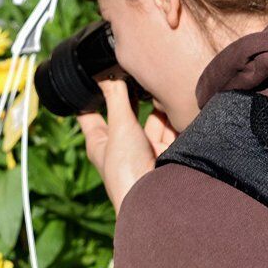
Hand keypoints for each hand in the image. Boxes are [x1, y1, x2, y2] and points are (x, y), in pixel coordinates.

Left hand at [78, 78, 176, 213]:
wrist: (158, 197)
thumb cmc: (126, 170)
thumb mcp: (118, 128)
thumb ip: (116, 98)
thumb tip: (106, 72)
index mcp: (100, 141)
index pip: (89, 113)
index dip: (89, 95)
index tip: (91, 74)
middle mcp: (122, 144)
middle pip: (126, 111)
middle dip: (134, 94)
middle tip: (138, 69)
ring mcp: (145, 148)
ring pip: (152, 118)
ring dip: (157, 104)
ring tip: (162, 83)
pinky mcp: (168, 151)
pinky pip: (171, 127)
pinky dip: (174, 115)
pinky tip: (178, 98)